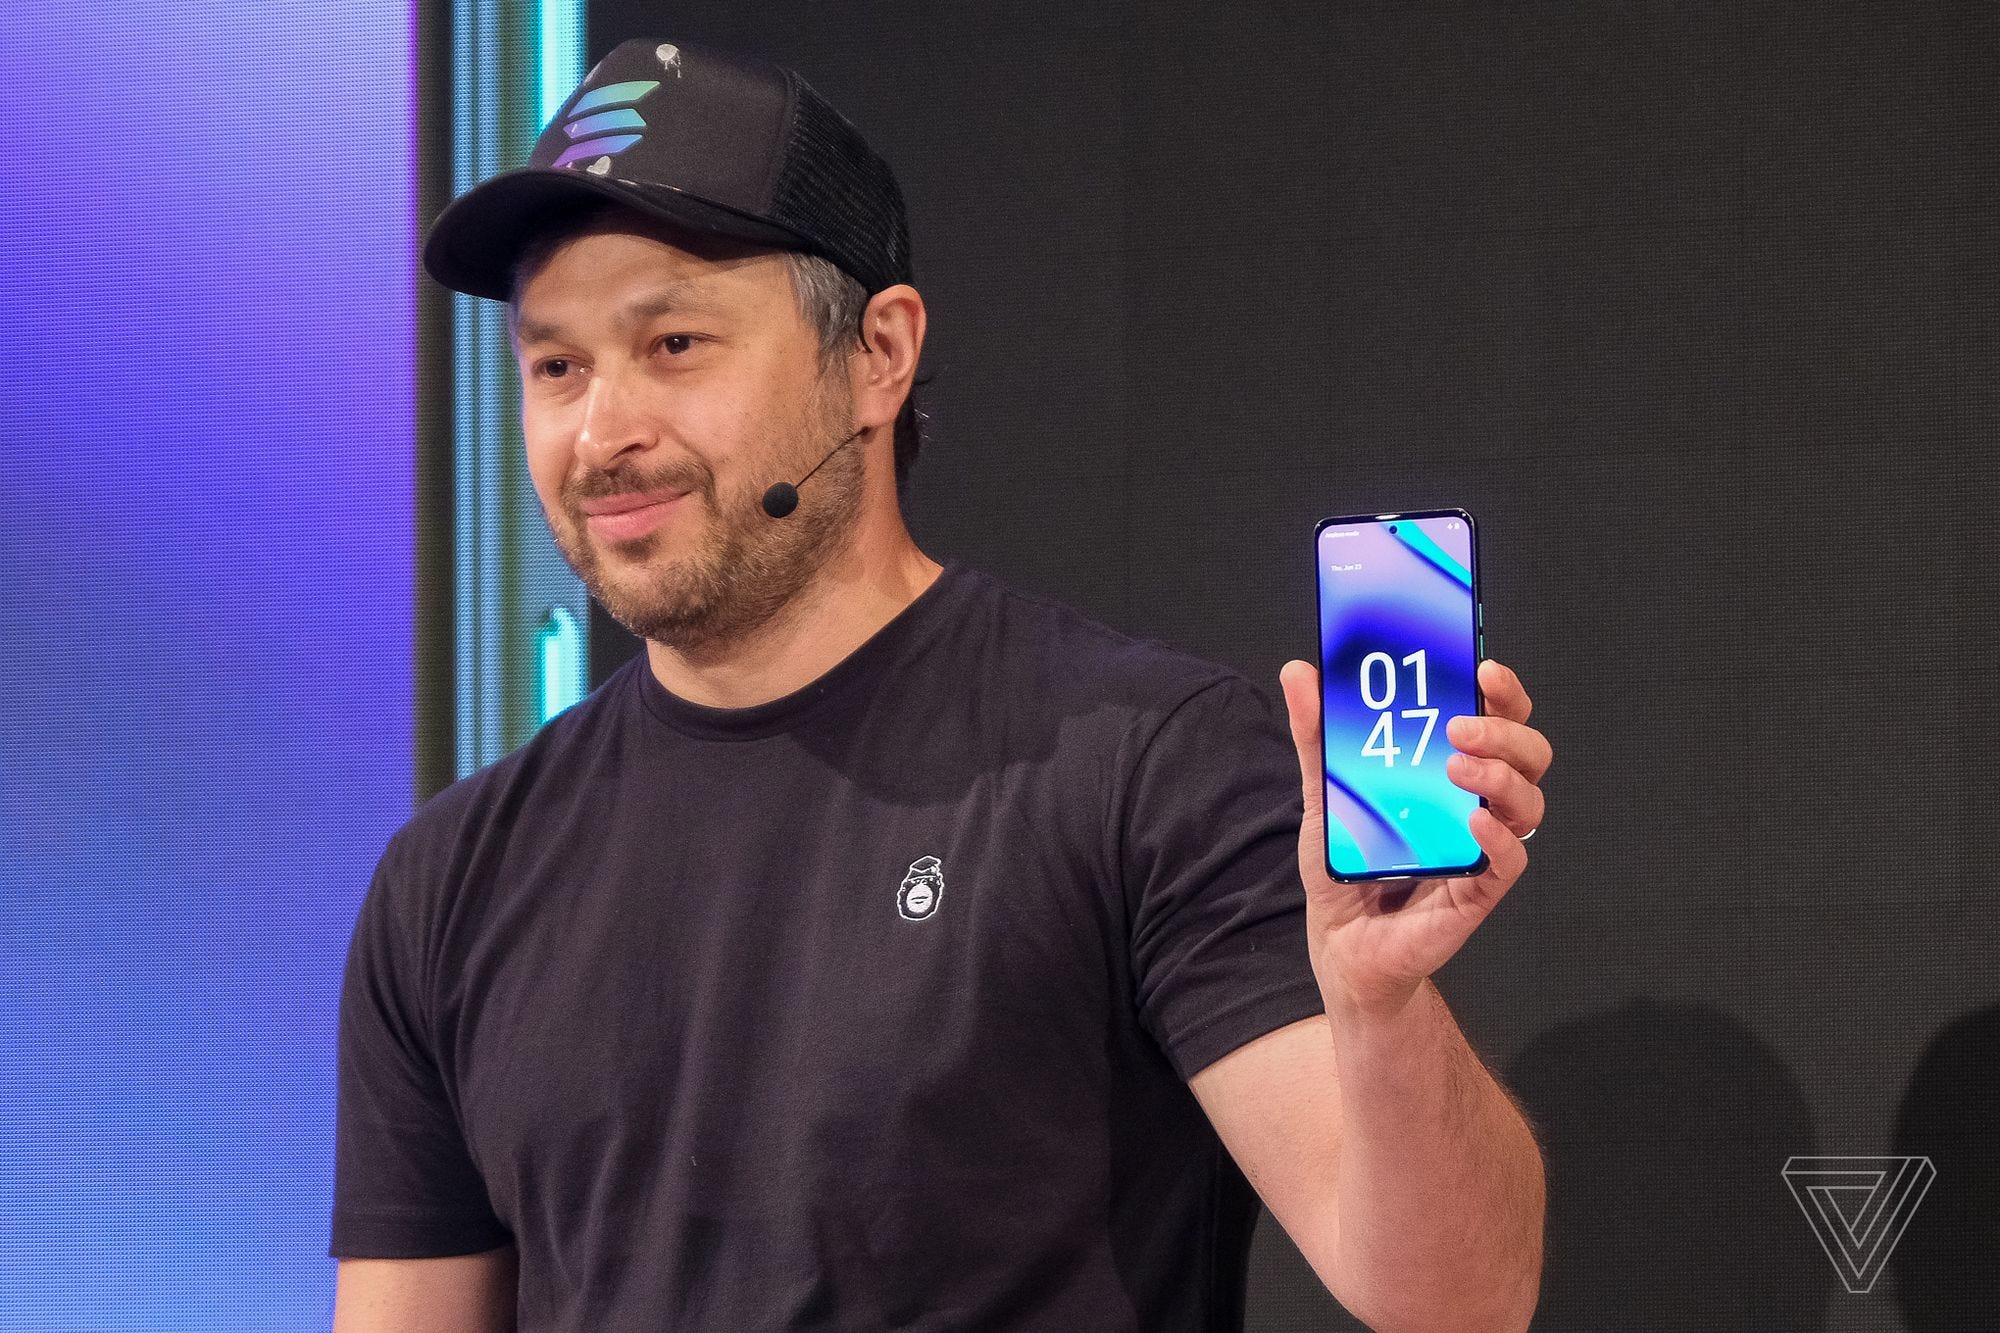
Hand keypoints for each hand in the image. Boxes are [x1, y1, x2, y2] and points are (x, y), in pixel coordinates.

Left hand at [1277, 657, 1551, 1016]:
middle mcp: (1478, 802)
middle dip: (1504, 731)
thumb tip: (1299, 671)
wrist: (1341, 942)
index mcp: (1451, 770)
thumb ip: (1316, 736)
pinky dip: (1500, 838)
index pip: (1498, 720)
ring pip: (1529, 804)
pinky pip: (1511, 862)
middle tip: (1459, 725)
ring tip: (1458, 767)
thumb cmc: (1346, 863)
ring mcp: (1483, 847)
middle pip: (1528, 754)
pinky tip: (1473, 820)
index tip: (1482, 668)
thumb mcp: (1324, 793)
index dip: (1503, 692)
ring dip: (1502, 776)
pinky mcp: (1479, 892)